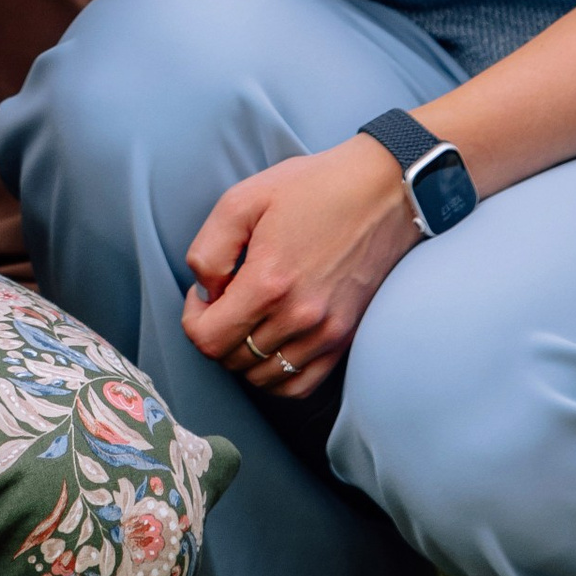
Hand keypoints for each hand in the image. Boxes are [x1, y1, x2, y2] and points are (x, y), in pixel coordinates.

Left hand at [181, 136, 420, 402]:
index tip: (204, 294)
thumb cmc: (313, 188)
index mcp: (269, 282)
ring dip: (244, 355)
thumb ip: (209, 250)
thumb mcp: (244, 198)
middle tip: (226, 299)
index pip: (208, 340)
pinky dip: (277, 376)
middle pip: (232, 361)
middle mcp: (299, 317)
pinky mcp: (345, 339)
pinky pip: (299, 387)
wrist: (381, 190)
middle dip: (217, 333)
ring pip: (263, 378)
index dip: (193, 319)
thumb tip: (205, 292)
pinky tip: (272, 343)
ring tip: (249, 317)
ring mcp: (326, 333)